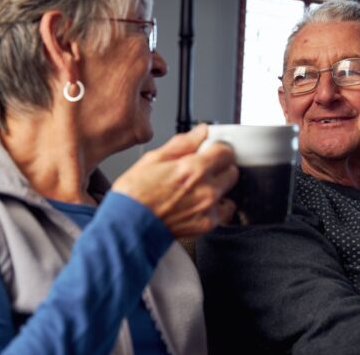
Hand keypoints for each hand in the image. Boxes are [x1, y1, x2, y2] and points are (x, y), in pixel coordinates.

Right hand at [112, 124, 238, 238]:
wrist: (127, 227)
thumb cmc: (134, 196)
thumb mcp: (153, 159)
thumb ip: (182, 143)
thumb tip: (200, 132)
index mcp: (194, 169)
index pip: (226, 151)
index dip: (217, 149)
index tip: (210, 151)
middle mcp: (206, 189)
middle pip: (232, 171)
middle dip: (220, 167)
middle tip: (203, 170)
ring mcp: (208, 209)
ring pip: (229, 192)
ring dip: (218, 188)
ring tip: (198, 189)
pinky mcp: (207, 225)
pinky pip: (223, 212)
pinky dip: (215, 207)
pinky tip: (199, 205)